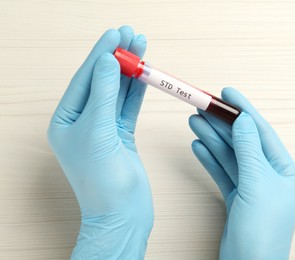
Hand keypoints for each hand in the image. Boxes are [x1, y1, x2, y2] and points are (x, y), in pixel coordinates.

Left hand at [47, 26, 152, 258]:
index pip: (85, 79)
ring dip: (131, 71)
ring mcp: (104, 128)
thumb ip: (103, 93)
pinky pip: (130, 106)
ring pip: (119, 92)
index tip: (116, 33)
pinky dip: (138, 90)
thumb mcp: (98, 131)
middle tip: (133, 34)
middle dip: (118, 58)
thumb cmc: (102, 181)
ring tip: (142, 47)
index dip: (101, 54)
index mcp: (66, 121)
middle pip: (102, 81)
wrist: (123, 214)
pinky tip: (146, 74)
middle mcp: (83, 122)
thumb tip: (107, 60)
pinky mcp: (122, 135)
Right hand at [189, 88, 294, 259]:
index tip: (228, 92)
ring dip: (212, 138)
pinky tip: (197, 146)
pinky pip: (222, 172)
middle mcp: (269, 177)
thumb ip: (249, 149)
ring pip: (229, 156)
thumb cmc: (262, 231)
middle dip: (222, 124)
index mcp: (284, 171)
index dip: (244, 110)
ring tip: (194, 121)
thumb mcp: (257, 184)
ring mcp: (252, 187)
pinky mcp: (236, 198)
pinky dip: (209, 158)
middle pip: (242, 142)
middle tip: (203, 106)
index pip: (262, 132)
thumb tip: (244, 119)